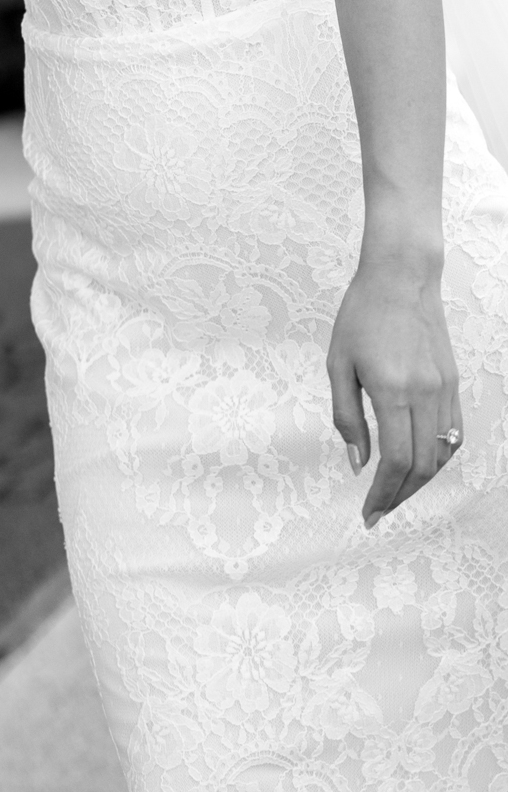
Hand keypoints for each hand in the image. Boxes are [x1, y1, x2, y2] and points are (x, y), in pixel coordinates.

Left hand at [327, 246, 460, 526]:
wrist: (401, 277)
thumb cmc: (361, 315)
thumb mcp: (338, 363)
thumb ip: (346, 416)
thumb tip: (358, 463)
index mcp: (392, 391)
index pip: (395, 460)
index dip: (383, 494)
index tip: (369, 514)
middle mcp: (425, 395)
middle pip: (420, 466)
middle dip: (399, 495)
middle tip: (378, 511)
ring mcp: (444, 390)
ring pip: (441, 455)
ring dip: (419, 481)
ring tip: (394, 491)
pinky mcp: (453, 384)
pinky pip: (453, 434)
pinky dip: (438, 458)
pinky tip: (419, 464)